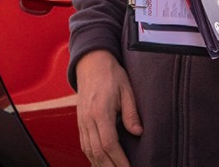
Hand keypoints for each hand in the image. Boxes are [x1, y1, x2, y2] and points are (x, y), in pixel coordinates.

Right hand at [75, 49, 142, 166]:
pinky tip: (100, 163)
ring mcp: (82, 121)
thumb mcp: (126, 89)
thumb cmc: (111, 74)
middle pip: (97, 152)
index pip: (109, 143)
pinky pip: (84, 144)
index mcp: (100, 111)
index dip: (119, 160)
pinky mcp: (80, 122)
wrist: (91, 62)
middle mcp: (88, 119)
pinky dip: (92, 157)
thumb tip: (138, 132)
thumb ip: (131, 112)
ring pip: (88, 151)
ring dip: (100, 165)